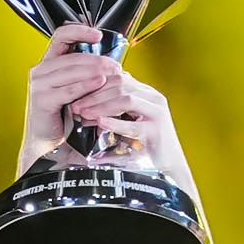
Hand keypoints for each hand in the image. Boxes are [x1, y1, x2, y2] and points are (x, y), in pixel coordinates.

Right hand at [24, 31, 123, 169]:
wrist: (48, 144)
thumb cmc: (64, 117)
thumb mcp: (76, 91)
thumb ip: (86, 74)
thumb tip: (112, 65)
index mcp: (48, 64)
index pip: (61, 36)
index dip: (79, 31)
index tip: (98, 35)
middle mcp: (40, 70)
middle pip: (72, 56)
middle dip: (97, 59)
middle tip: (116, 66)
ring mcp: (39, 84)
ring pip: (71, 70)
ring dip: (95, 70)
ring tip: (113, 73)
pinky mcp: (42, 100)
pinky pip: (68, 90)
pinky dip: (85, 86)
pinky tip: (100, 83)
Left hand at [70, 57, 190, 181]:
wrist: (167, 166)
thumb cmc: (145, 144)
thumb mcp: (129, 120)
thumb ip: (114, 108)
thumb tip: (85, 101)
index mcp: (146, 93)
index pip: (118, 77)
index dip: (96, 83)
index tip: (77, 93)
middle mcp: (153, 99)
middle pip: (120, 85)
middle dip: (95, 94)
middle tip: (76, 105)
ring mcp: (157, 114)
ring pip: (126, 99)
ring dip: (101, 105)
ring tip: (84, 113)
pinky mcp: (156, 132)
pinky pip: (132, 125)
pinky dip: (114, 122)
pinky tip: (99, 122)